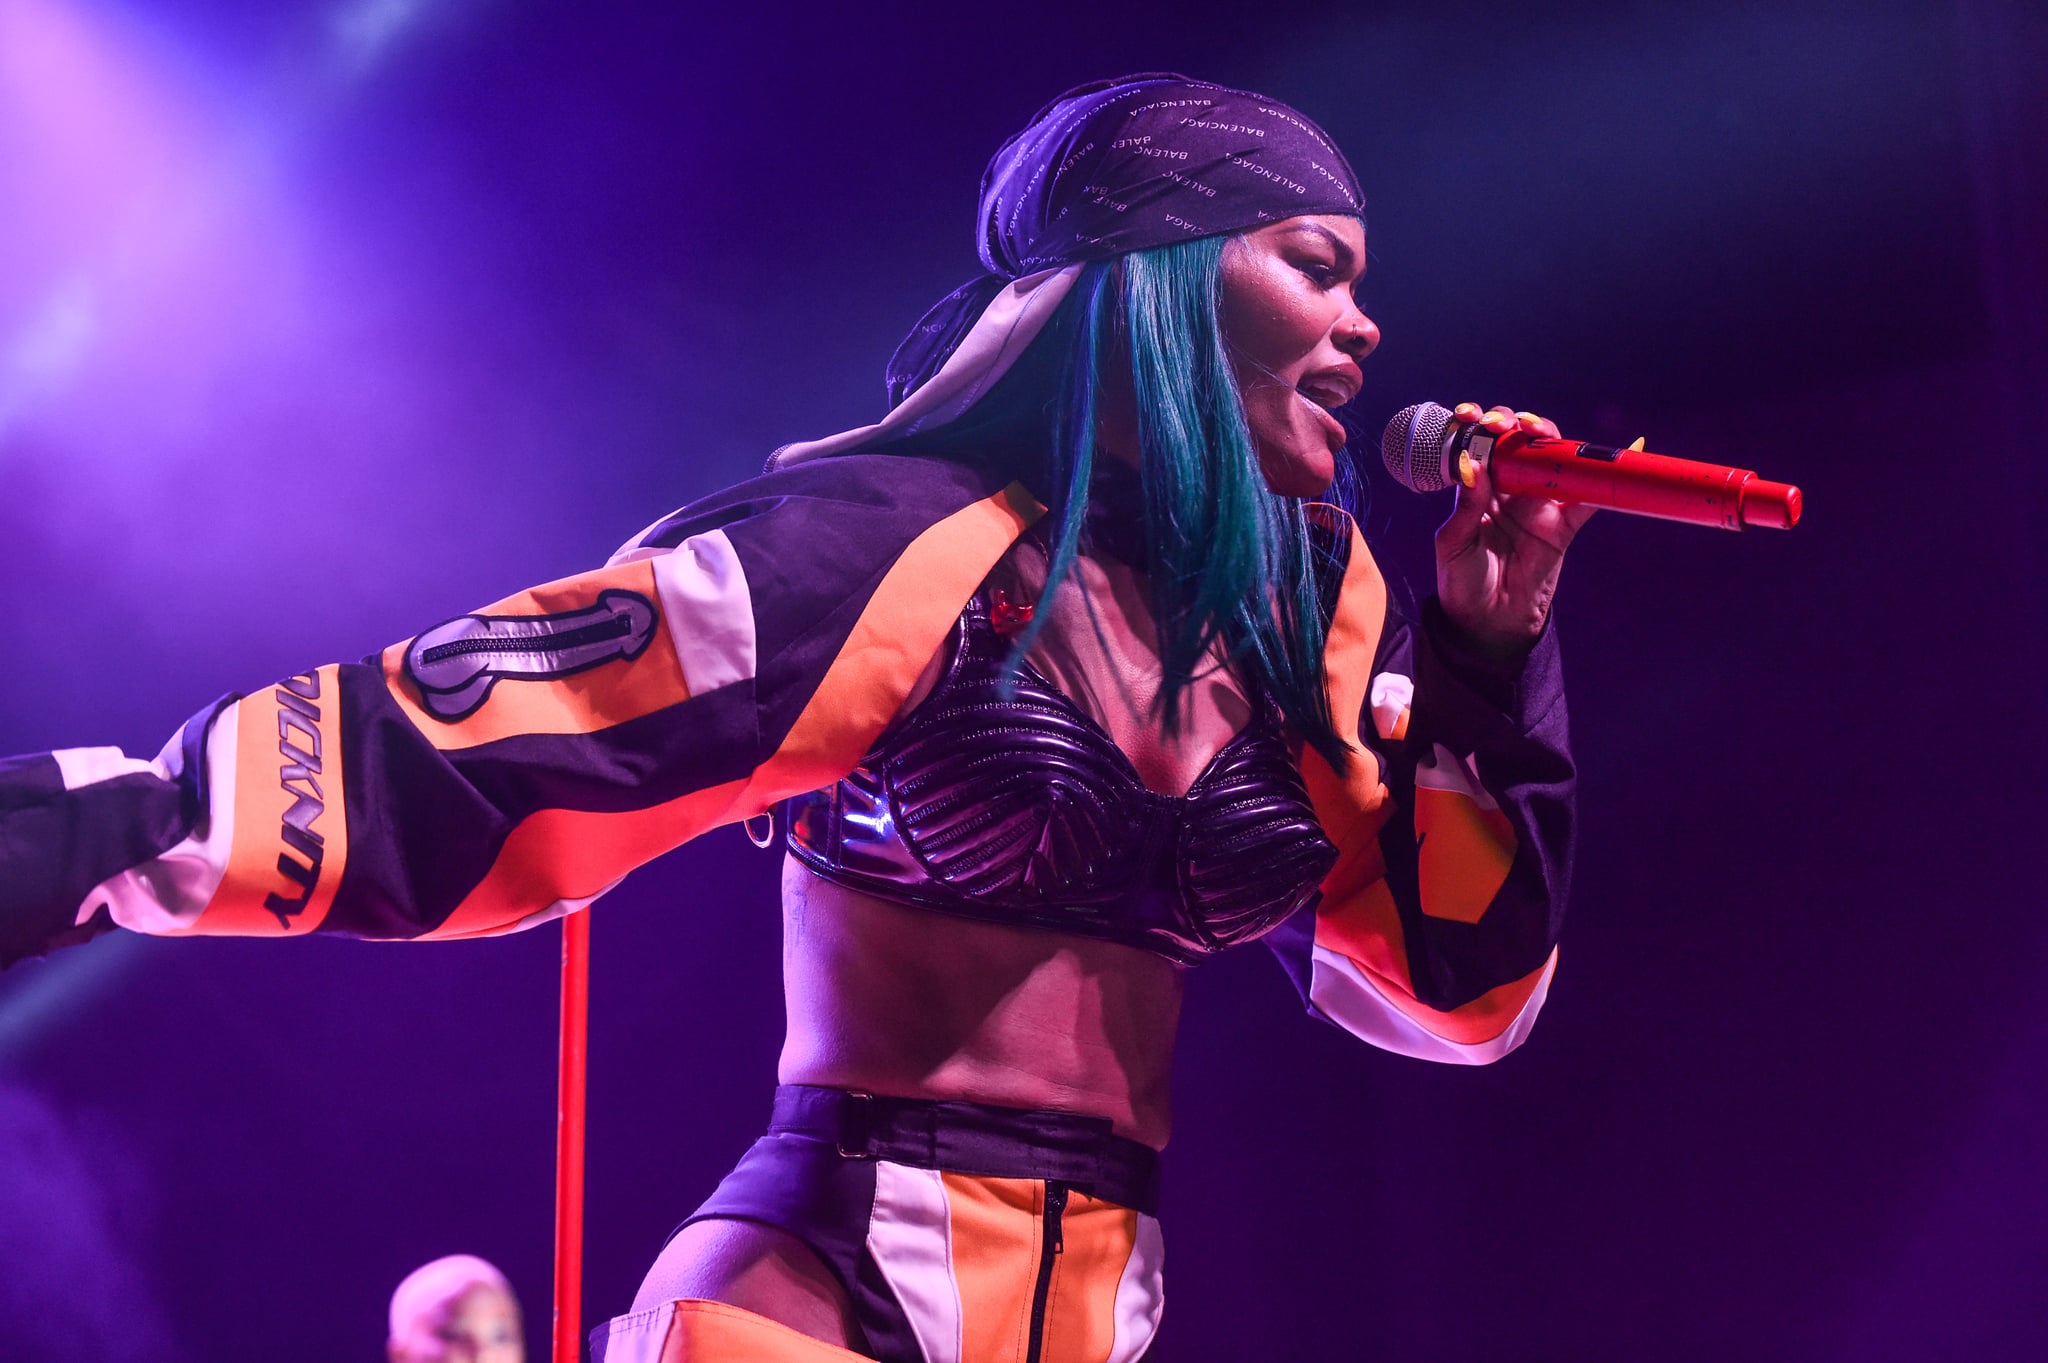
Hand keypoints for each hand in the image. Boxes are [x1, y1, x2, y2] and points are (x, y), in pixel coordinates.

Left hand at [1434, 403, 1595, 657]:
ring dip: (1551, 439)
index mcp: (1478, 488)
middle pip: (1520, 442)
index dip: (1479, 425)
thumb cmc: (1462, 582)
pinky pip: (1587, 497)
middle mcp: (1510, 488)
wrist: (1490, 623)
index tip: (1472, 416)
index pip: (1481, 445)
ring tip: (1539, 432)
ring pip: (1553, 459)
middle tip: (1508, 424)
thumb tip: (1471, 464)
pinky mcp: (1564, 524)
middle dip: (1515, 423)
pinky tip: (1611, 459)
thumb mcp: (1453, 543)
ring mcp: (1539, 503)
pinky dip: (1602, 479)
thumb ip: (1465, 506)